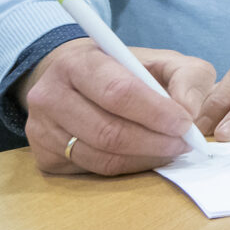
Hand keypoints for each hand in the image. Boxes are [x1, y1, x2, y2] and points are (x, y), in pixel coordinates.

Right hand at [18, 38, 215, 176]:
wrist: (76, 80)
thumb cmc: (126, 69)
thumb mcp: (162, 60)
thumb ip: (187, 77)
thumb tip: (189, 112)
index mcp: (78, 62)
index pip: (118, 92)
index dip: (155, 112)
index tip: (185, 124)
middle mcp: (49, 95)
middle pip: (108, 132)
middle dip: (154, 142)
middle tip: (183, 144)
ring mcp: (40, 129)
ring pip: (101, 157)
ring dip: (144, 158)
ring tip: (170, 150)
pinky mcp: (43, 156)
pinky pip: (92, 170)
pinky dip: (127, 167)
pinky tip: (145, 155)